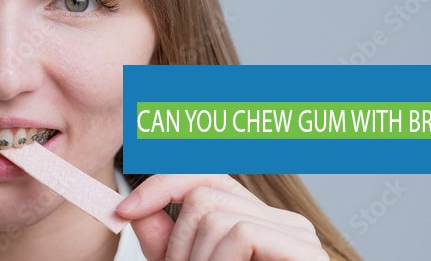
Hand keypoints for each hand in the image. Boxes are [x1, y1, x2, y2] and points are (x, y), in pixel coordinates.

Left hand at [116, 174, 329, 260]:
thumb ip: (166, 246)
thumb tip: (136, 209)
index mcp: (257, 222)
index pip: (206, 178)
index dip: (162, 186)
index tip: (124, 211)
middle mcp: (282, 221)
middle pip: (204, 196)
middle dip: (178, 244)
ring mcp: (299, 235)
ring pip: (216, 216)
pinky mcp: (306, 253)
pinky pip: (241, 234)